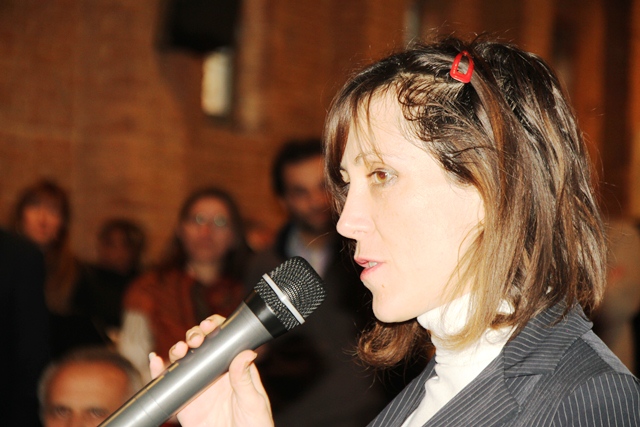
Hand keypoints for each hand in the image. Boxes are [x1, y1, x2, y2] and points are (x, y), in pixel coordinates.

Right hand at [149, 315, 273, 426]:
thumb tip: (247, 353)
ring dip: (178, 349)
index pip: (223, 339)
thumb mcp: (253, 402)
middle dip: (195, 335)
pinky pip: (169, 384)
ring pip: (183, 360)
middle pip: (200, 345)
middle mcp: (214, 372)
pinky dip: (158, 371)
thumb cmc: (254, 425)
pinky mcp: (184, 402)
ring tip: (180, 350)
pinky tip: (156, 362)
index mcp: (234, 367)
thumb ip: (245, 380)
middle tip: (196, 339)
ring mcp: (198, 385)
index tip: (210, 325)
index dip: (215, 327)